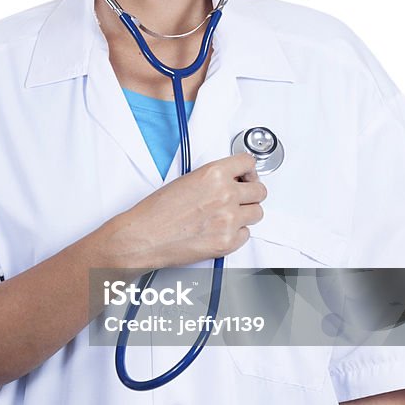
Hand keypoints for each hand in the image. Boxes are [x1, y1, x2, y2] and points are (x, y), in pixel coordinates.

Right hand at [107, 152, 266, 269]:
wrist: (144, 237)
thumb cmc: (157, 211)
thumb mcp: (187, 180)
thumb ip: (213, 178)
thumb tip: (229, 181)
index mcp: (214, 174)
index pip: (249, 163)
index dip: (248, 170)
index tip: (246, 175)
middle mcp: (225, 195)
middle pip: (260, 191)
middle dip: (251, 193)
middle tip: (240, 197)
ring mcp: (229, 220)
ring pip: (257, 213)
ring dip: (246, 213)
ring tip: (228, 215)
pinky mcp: (228, 242)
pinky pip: (246, 234)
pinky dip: (237, 233)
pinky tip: (220, 230)